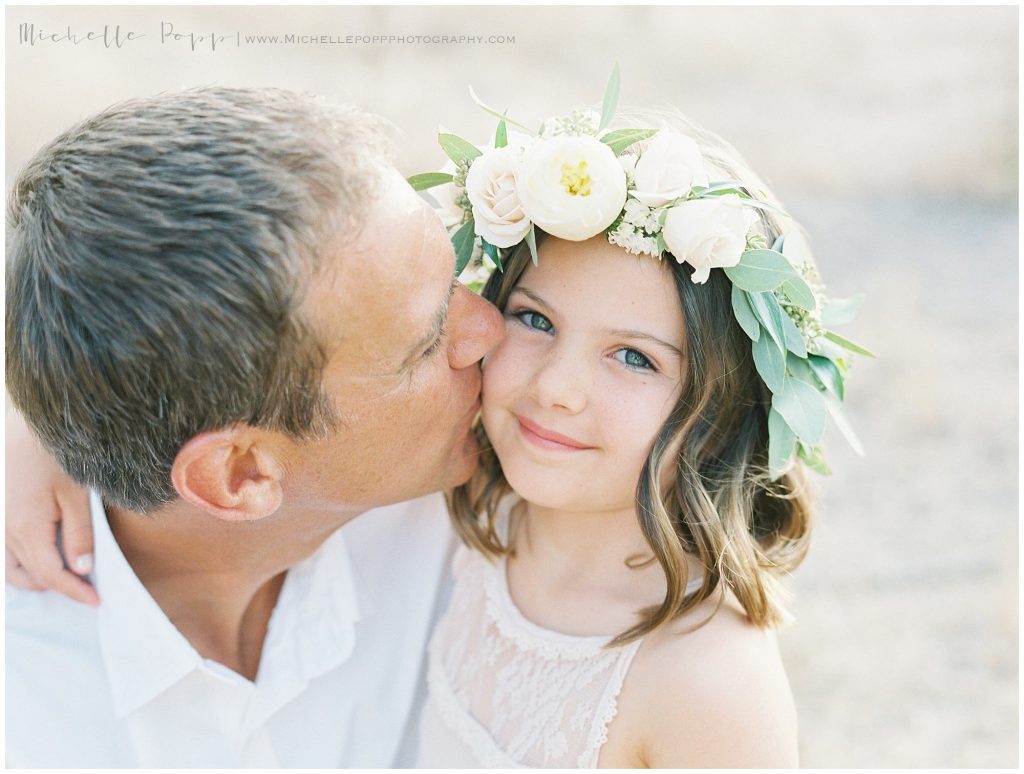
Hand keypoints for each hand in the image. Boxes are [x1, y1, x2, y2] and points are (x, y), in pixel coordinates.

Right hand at [5, 407, 98, 605]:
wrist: (25, 427)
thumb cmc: (54, 456)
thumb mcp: (76, 495)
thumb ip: (79, 534)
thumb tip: (82, 569)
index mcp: (27, 529)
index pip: (51, 576)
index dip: (75, 592)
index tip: (97, 600)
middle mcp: (5, 532)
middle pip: (30, 577)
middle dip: (59, 586)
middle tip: (88, 586)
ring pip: (11, 569)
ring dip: (37, 578)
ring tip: (69, 573)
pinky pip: (5, 552)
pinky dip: (23, 563)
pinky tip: (47, 554)